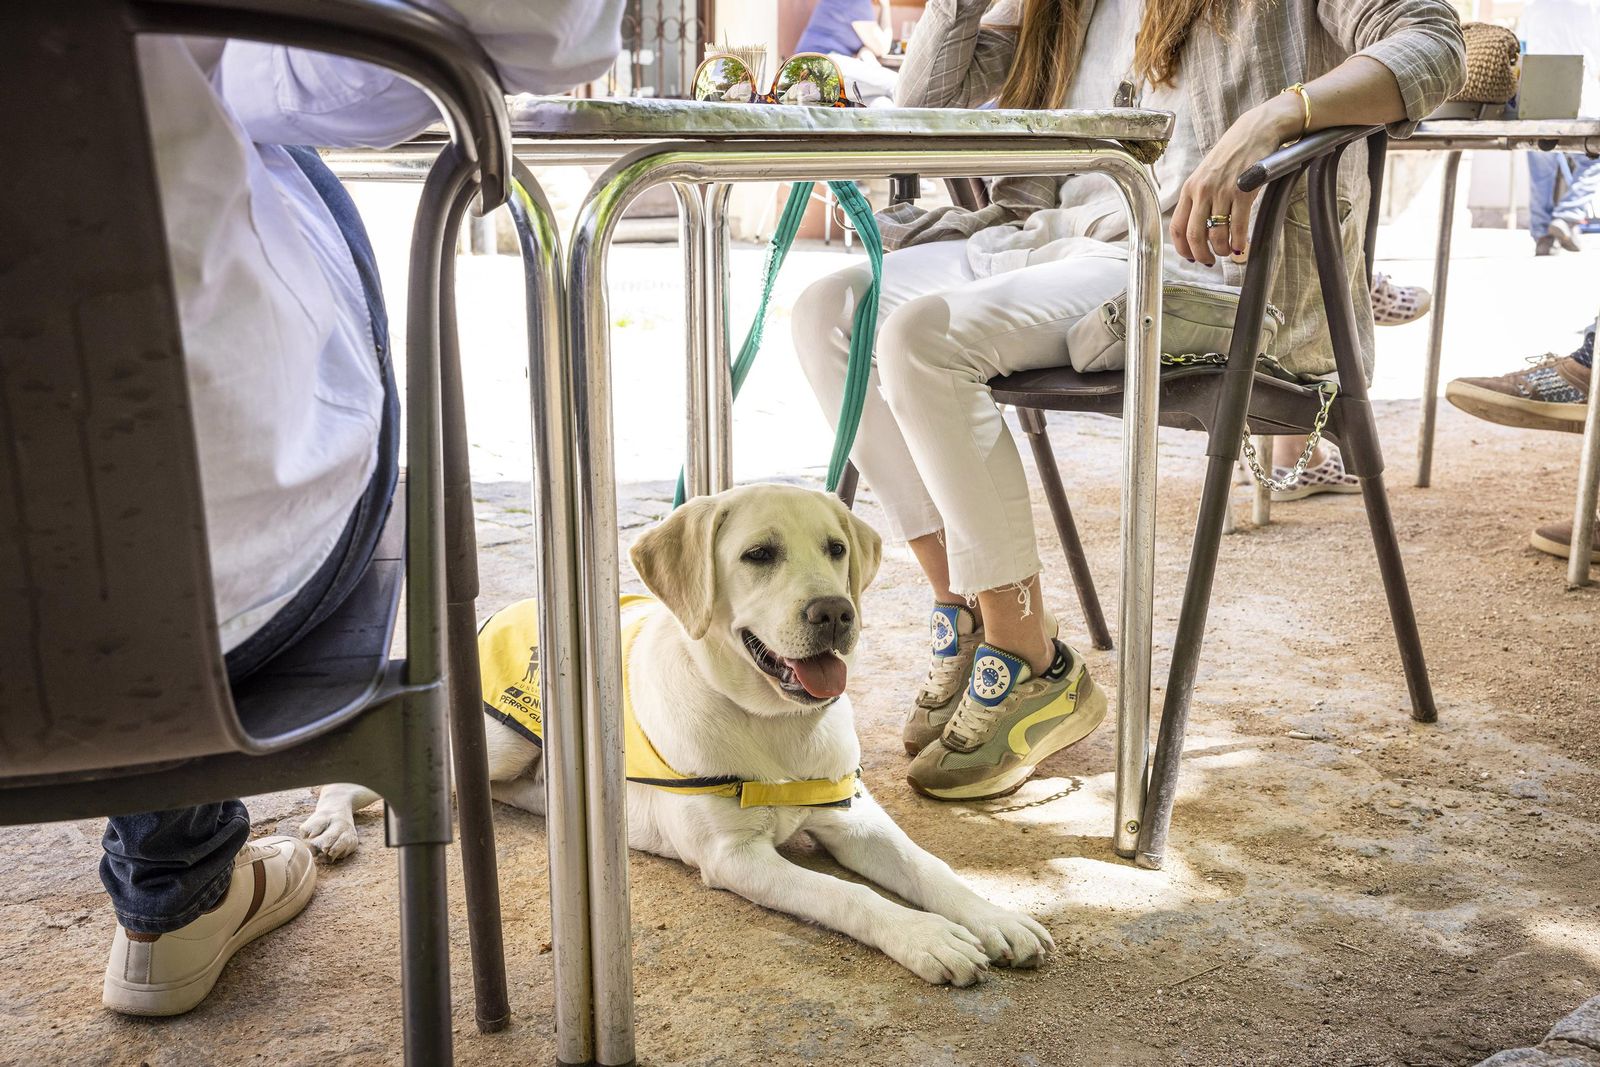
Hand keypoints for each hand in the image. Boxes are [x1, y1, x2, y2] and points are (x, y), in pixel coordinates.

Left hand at [1171, 93, 1302, 265]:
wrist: (1256, 131)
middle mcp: (1202, 190)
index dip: (1183, 248)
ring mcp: (1223, 191)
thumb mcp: (1206, 174)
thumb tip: (1198, 230)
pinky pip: (1238, 227)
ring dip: (1222, 250)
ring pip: (1217, 234)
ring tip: (1228, 251)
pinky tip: (1242, 247)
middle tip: (1210, 261)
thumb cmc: (1232, 155)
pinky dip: (1239, 242)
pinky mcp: (1244, 191)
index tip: (1190, 258)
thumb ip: (1199, 198)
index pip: (1177, 227)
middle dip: (1202, 255)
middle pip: (1195, 235)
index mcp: (1189, 188)